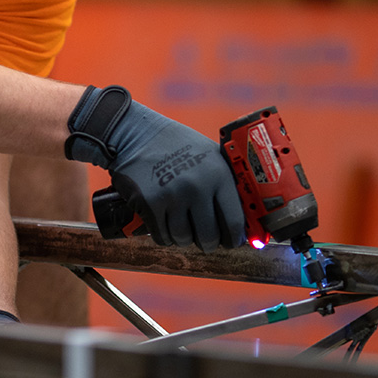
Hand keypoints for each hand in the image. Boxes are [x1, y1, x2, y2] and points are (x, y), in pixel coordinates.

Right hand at [65, 86, 243, 250]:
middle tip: (205, 240)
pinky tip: (165, 224)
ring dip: (184, 238)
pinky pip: (162, 236)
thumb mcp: (208, 154)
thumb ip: (225, 183)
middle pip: (210, 236)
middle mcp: (198, 186)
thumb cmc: (175, 144)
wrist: (135, 134)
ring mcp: (172, 196)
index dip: (234, 237)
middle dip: (208, 242)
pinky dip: (165, 236)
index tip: (231, 242)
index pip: (234, 220)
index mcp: (218, 173)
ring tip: (182, 227)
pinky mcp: (149, 204)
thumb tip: (242, 219)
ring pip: (184, 239)